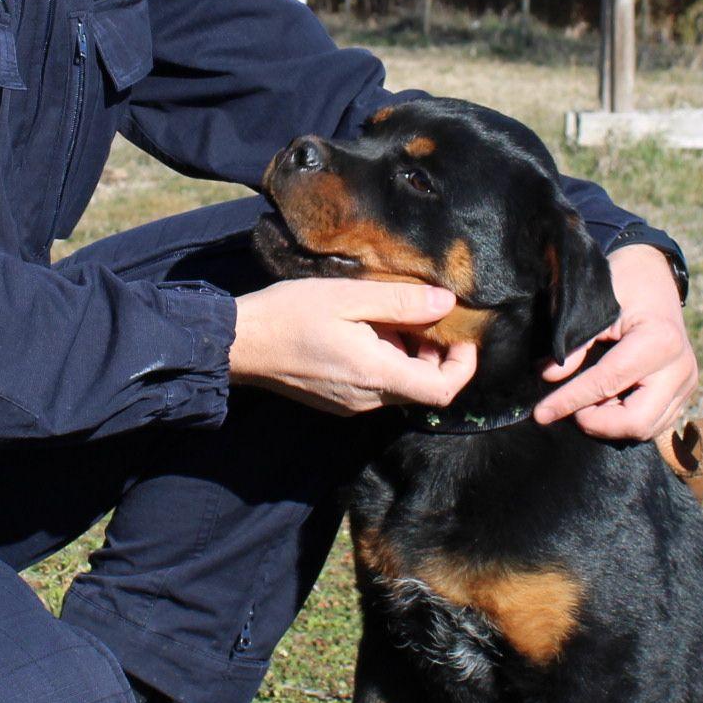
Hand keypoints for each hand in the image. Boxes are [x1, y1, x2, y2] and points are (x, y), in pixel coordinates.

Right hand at [229, 278, 480, 416]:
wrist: (240, 344)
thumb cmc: (290, 315)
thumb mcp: (348, 297)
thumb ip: (401, 302)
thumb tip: (446, 302)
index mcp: (376, 375)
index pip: (442, 390)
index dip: (462, 365)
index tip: (459, 335)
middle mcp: (368, 399)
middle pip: (422, 386)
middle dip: (431, 351)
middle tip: (415, 312)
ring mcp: (351, 405)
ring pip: (398, 384)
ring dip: (404, 353)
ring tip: (381, 316)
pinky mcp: (336, 401)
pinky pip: (375, 386)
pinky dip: (382, 360)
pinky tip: (359, 330)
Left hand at [534, 245, 697, 441]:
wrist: (653, 276)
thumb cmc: (622, 284)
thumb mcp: (594, 303)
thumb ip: (574, 342)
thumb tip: (549, 377)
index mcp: (659, 340)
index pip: (608, 383)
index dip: (570, 401)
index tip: (541, 414)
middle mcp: (680, 367)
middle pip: (636, 422)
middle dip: (596, 422)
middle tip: (569, 409)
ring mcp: (687, 382)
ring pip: (646, 429)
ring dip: (610, 424)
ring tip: (587, 402)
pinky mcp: (685, 391)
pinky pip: (655, 423)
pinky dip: (626, 422)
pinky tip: (607, 402)